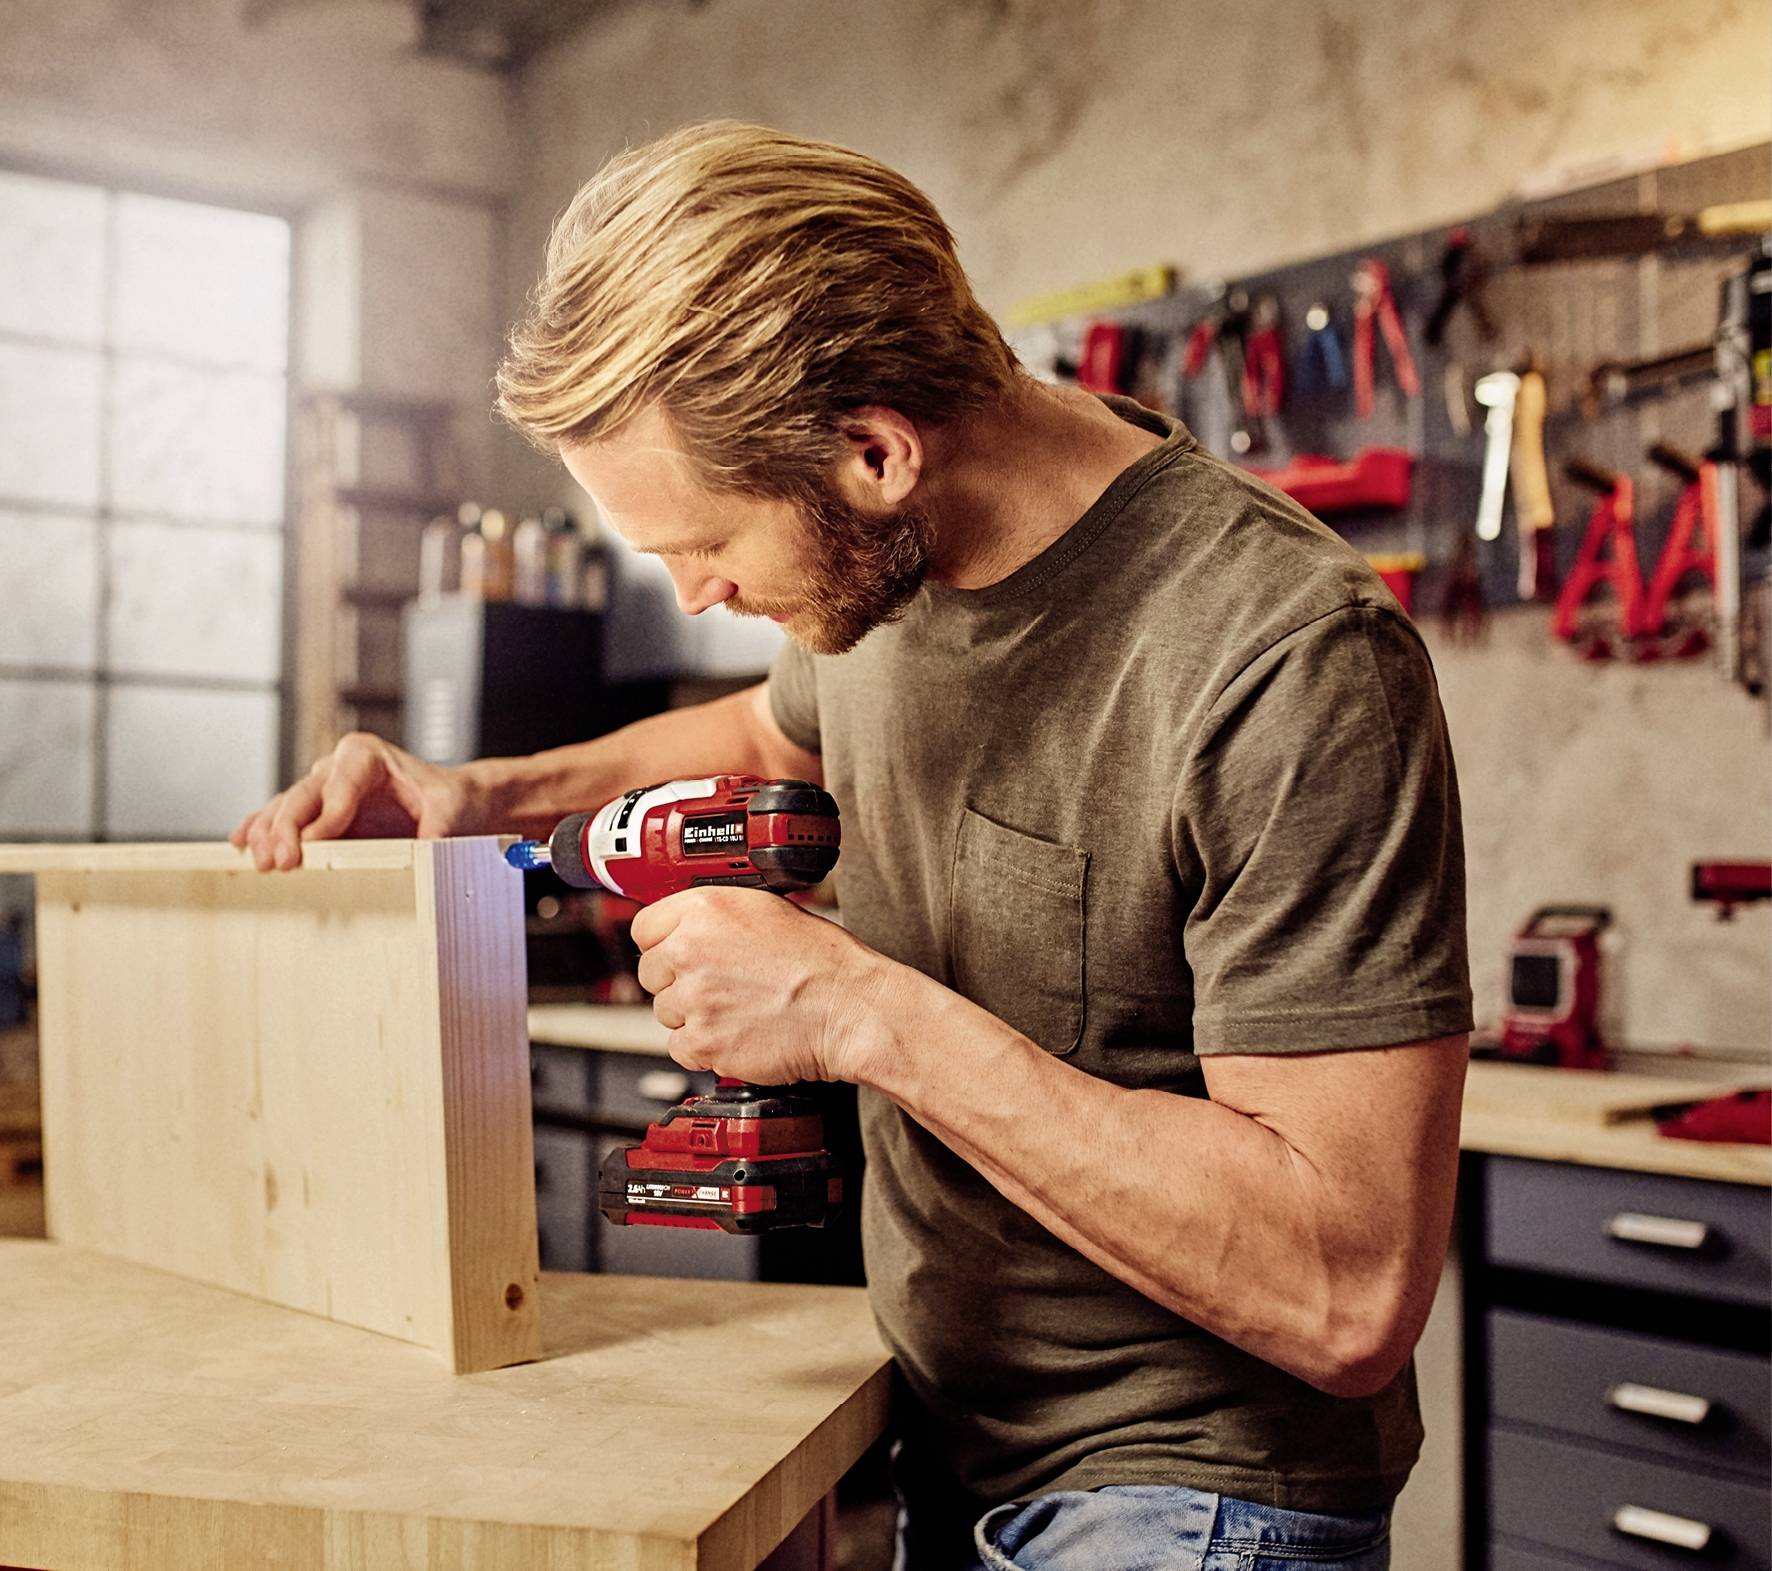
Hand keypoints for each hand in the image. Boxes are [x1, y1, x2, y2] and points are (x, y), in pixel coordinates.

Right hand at [229, 733, 479, 870]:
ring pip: (285, 807)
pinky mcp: (316, 811)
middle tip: (279, 861)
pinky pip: (280, 817)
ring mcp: (322, 788)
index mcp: (366, 755)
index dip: (328, 815)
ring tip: (260, 861)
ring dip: (268, 834)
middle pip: (304, 795)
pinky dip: (260, 830)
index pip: (341, 785)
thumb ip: (440, 826)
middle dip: (287, 829)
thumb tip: (429, 847)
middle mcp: (337, 766)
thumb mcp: (451, 808)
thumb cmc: (449, 799)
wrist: (450, 802)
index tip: (315, 844)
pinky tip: (241, 846)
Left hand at [630, 887, 891, 1084]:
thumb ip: (716, 916)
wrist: (849, 1008)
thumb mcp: (767, 910)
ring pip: (665, 1012)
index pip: (644, 927)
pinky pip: (680, 1048)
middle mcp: (691, 950)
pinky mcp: (703, 1042)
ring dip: (692, 1014)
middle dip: (676, 980)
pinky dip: (704, 1047)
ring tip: (736, 1008)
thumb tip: (687, 926)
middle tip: (717, 984)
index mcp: (705, 909)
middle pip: (649, 972)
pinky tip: (736, 1032)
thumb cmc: (823, 961)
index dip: (663, 942)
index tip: (676, 952)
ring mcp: (693, 999)